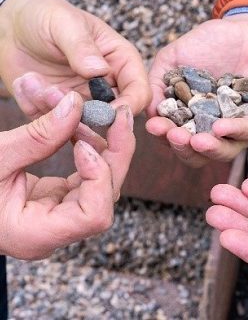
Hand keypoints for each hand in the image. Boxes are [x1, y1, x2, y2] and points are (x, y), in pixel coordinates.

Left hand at [0, 0, 150, 118]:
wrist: (13, 28)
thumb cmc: (45, 17)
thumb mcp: (63, 22)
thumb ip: (81, 45)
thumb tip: (100, 71)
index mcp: (121, 62)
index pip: (139, 92)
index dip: (128, 106)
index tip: (106, 113)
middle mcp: (109, 87)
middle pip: (118, 117)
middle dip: (91, 116)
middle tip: (60, 97)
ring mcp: (87, 102)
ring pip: (88, 126)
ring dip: (62, 112)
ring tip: (40, 85)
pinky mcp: (64, 113)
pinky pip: (59, 126)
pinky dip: (44, 111)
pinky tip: (31, 86)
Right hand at [0, 91, 134, 259]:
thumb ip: (38, 136)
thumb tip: (76, 105)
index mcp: (37, 234)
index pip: (94, 216)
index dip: (99, 177)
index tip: (82, 143)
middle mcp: (57, 228)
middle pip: (107, 193)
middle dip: (116, 150)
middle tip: (118, 113)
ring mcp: (61, 212)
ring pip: (102, 181)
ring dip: (102, 143)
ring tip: (89, 112)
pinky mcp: (60, 196)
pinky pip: (87, 173)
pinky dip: (88, 146)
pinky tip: (78, 125)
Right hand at [146, 14, 247, 166]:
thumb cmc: (210, 43)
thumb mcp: (174, 58)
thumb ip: (158, 83)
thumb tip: (149, 113)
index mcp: (192, 118)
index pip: (176, 137)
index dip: (164, 136)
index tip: (154, 126)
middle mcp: (213, 127)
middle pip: (198, 153)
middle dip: (183, 148)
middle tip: (174, 136)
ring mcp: (238, 126)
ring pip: (225, 150)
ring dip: (209, 149)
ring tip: (196, 141)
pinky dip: (236, 131)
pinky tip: (220, 128)